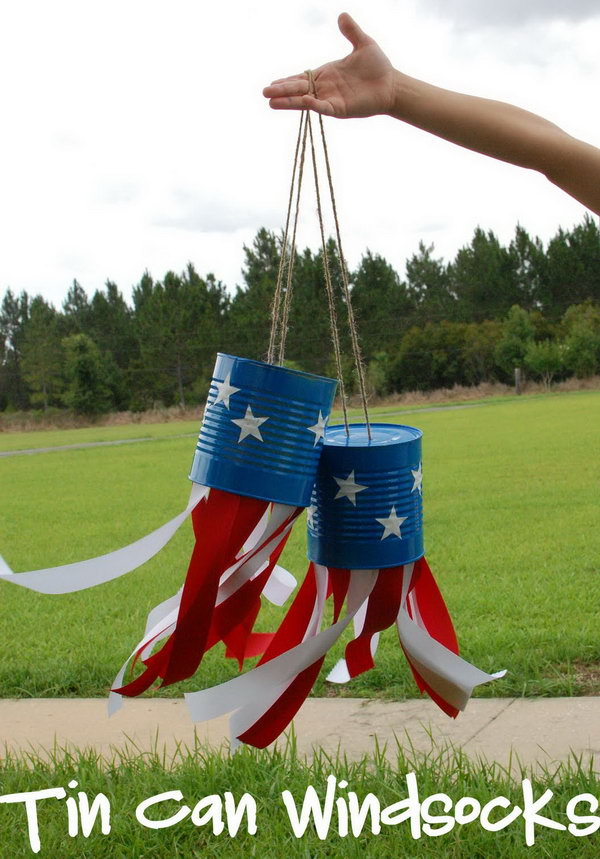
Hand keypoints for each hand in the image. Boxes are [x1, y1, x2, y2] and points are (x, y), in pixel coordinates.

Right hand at [262, 13, 395, 117]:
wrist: (392, 83)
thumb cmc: (378, 66)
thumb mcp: (363, 43)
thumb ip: (351, 31)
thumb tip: (342, 15)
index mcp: (326, 74)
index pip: (301, 78)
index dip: (286, 80)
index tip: (271, 84)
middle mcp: (325, 89)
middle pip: (298, 89)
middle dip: (282, 91)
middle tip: (264, 94)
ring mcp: (332, 100)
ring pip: (306, 101)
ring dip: (290, 102)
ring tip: (272, 104)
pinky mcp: (341, 109)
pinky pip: (324, 107)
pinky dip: (314, 105)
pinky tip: (304, 101)